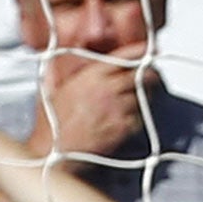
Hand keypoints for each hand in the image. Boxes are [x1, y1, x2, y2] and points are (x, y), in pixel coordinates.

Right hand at [32, 53, 146, 162]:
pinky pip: (141, 117)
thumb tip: (58, 56)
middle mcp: (108, 89)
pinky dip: (138, 116)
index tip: (148, 50)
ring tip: (137, 98)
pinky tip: (126, 118)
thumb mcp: (51, 88)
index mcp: (91, 76)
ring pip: (145, 96)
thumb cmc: (52, 123)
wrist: (54, 151)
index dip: (140, 52)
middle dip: (150, 74)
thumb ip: (59, 70)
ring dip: (146, 96)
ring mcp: (118, 108)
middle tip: (151, 76)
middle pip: (143, 75)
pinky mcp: (124, 127)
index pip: (124, 57)